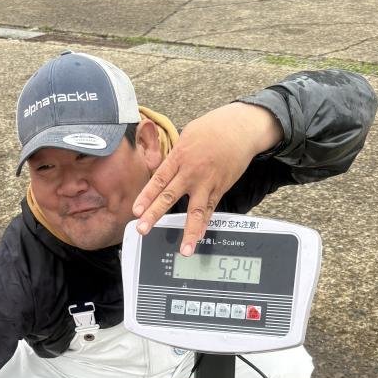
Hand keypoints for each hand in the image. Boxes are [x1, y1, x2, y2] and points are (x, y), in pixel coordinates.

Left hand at [133, 103, 283, 255]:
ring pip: (196, 210)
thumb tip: (162, 171)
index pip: (159, 179)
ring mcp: (207, 182)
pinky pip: (211, 210)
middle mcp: (192, 172)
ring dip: (189, 231)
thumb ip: (174, 157)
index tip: (136, 210)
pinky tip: (199, 237)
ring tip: (185, 249)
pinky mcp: (220, 188)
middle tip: (143, 229)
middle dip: (155, 214)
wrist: (241, 128)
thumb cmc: (212, 129)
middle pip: (170, 196)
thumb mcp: (187, 136)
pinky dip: (204, 224)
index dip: (146, 196)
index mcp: (179, 156)